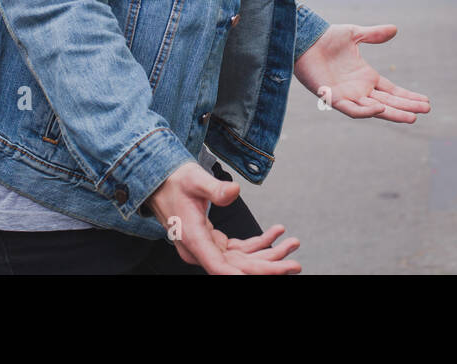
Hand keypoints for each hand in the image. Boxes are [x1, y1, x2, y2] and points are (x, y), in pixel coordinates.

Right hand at [145, 161, 300, 273]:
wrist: (161, 181)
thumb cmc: (176, 180)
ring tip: (293, 244)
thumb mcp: (195, 180)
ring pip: (241, 260)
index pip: (220, 267)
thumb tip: (235, 192)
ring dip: (268, 254)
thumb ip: (215, 189)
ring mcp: (207, 248)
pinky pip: (239, 249)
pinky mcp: (213, 242)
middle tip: (294, 264)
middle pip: (237, 267)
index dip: (242, 276)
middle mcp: (200, 250)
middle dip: (268, 266)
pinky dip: (259, 242)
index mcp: (194, 239)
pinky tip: (277, 232)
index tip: (266, 276)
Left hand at [294, 24, 430, 122]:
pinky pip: (351, 109)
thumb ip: (374, 35)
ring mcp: (347, 95)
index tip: (426, 101)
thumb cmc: (326, 38)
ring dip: (392, 113)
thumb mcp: (355, 35)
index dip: (408, 96)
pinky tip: (380, 108)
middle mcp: (359, 89)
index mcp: (366, 77)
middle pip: (388, 102)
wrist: (304, 39)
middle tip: (426, 111)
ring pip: (374, 109)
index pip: (392, 90)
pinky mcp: (332, 97)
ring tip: (411, 117)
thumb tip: (395, 29)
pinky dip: (365, 111)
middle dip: (406, 107)